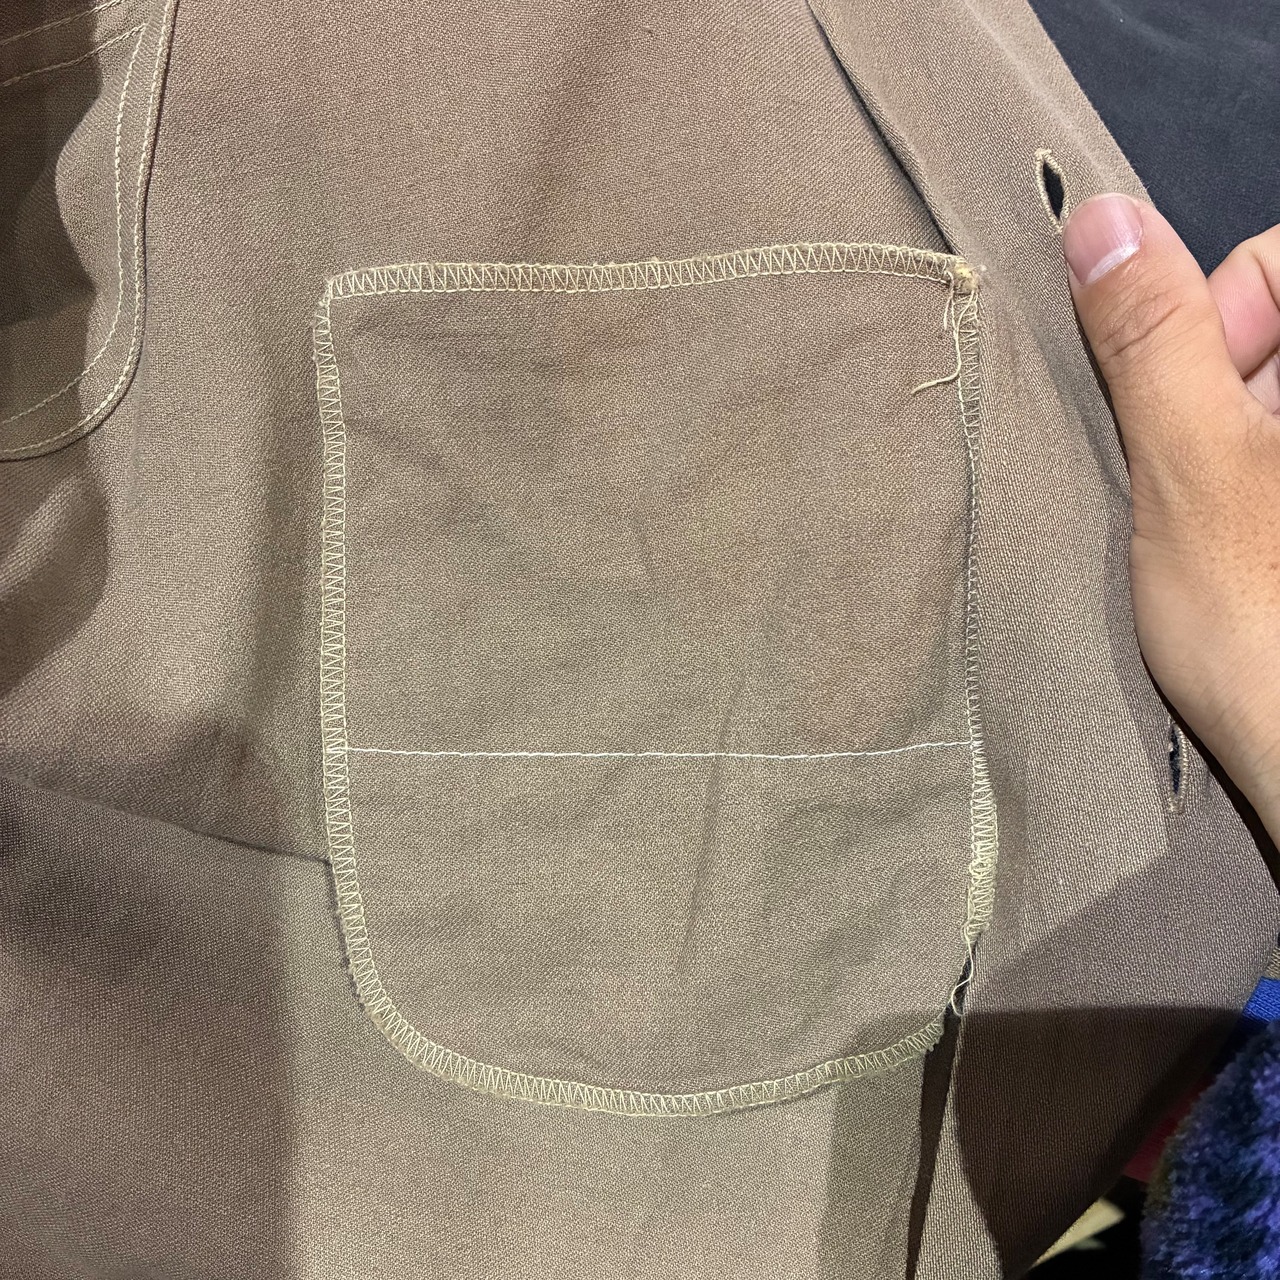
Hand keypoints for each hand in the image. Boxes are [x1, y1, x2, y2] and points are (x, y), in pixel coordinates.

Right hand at [1061, 197, 1279, 838]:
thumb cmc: (1263, 624)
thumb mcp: (1190, 467)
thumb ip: (1151, 336)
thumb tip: (1100, 213)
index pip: (1277, 260)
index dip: (1218, 325)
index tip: (1195, 422)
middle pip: (1272, 336)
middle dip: (1217, 394)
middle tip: (1199, 492)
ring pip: (1266, 405)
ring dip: (1224, 449)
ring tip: (1216, 537)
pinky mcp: (1279, 516)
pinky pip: (1261, 467)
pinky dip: (1248, 490)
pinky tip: (1243, 559)